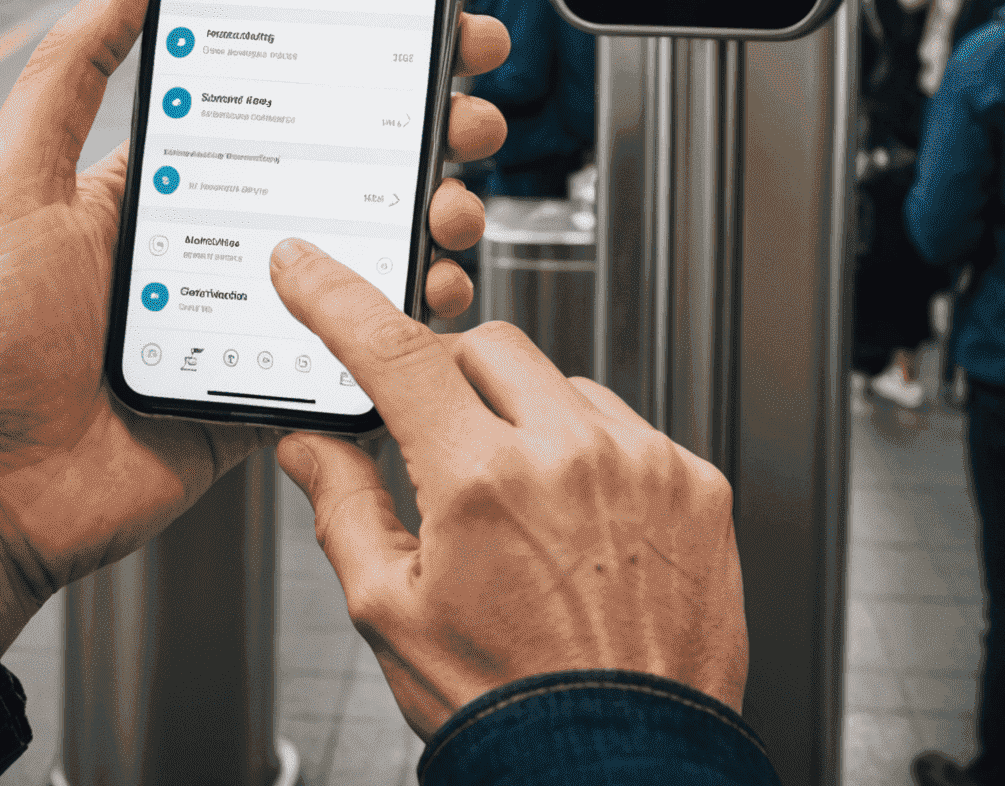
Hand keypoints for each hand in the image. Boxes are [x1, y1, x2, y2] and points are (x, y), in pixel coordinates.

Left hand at [0, 0, 509, 652]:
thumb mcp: (16, 178)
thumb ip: (73, 68)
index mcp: (171, 175)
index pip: (280, 94)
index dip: (353, 52)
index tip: (417, 18)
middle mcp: (226, 230)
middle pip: (347, 161)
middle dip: (423, 125)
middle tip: (464, 108)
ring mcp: (259, 303)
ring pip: (370, 242)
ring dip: (430, 210)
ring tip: (450, 201)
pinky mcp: (280, 374)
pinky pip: (362, 334)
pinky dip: (409, 308)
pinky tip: (429, 285)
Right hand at [269, 242, 747, 738]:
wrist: (622, 767)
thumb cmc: (509, 704)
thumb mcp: (391, 612)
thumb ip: (342, 508)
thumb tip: (309, 446)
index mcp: (480, 482)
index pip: (391, 352)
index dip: (337, 297)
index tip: (308, 268)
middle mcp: (568, 455)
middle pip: (484, 346)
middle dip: (449, 378)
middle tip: (444, 446)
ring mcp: (642, 462)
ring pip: (559, 382)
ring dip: (528, 417)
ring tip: (529, 509)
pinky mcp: (696, 482)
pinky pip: (627, 423)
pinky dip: (595, 452)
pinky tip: (585, 522)